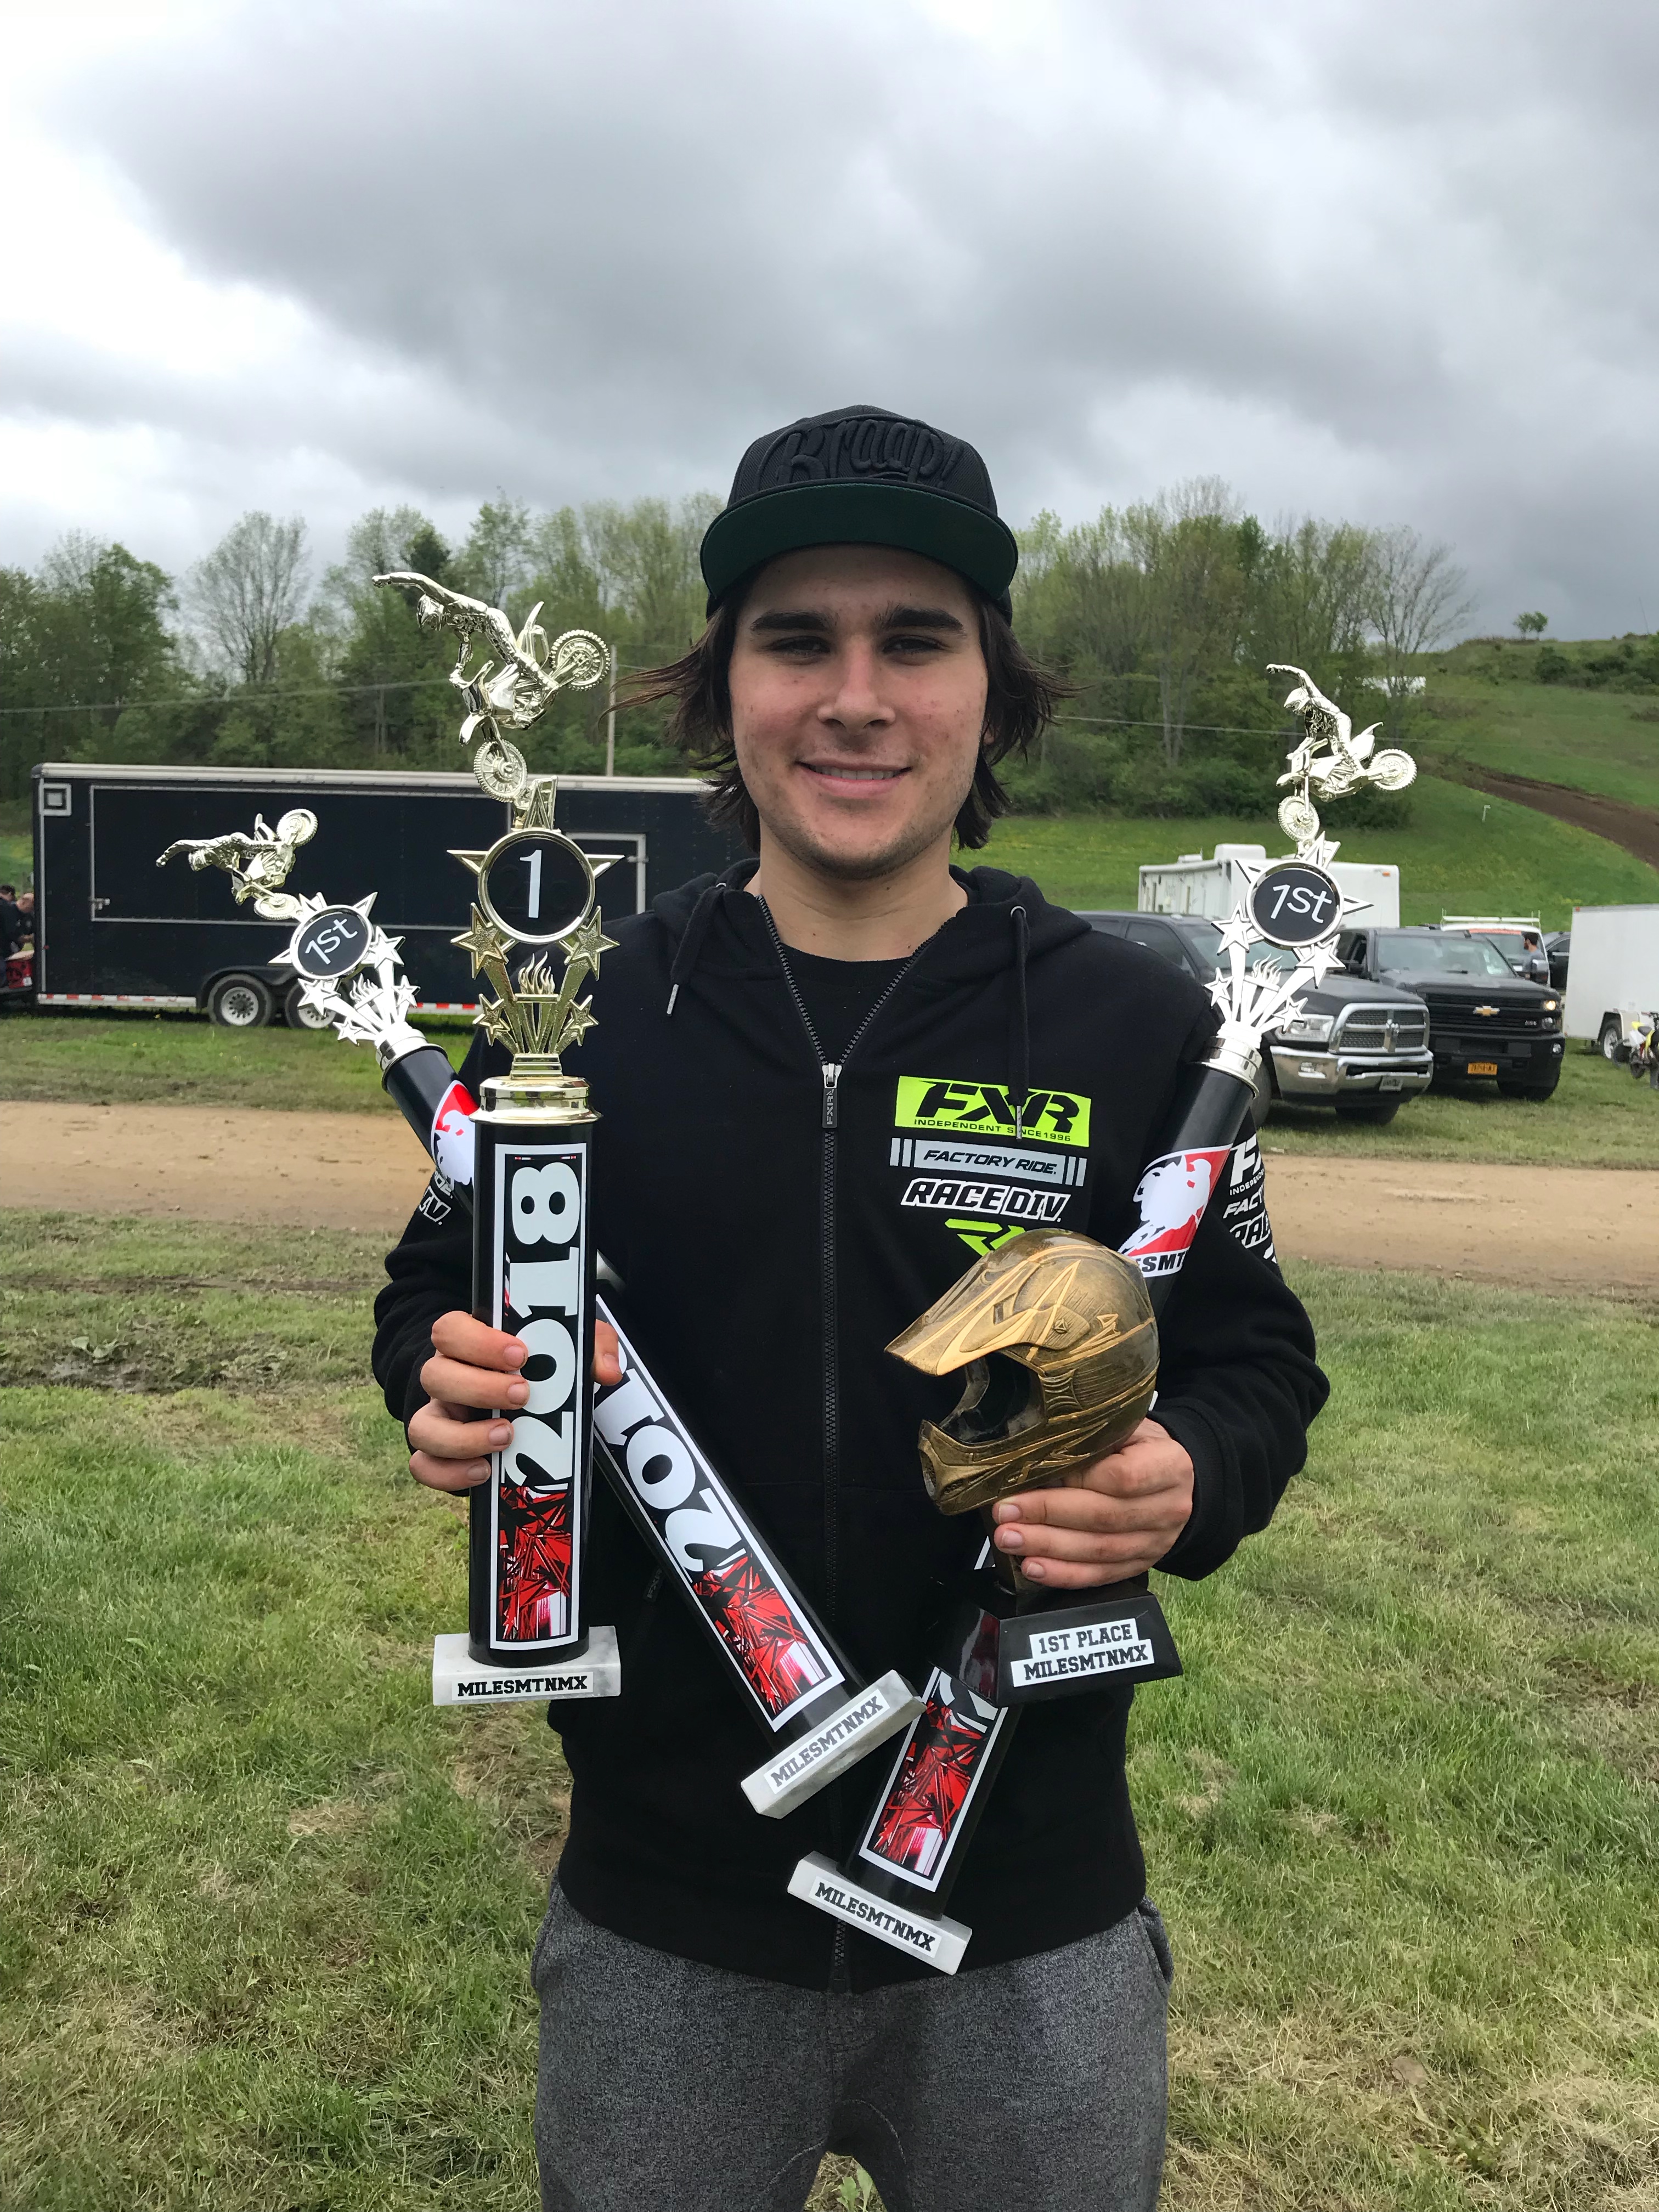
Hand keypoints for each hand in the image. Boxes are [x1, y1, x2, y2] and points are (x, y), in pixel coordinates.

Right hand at [407, 1310, 621, 1491]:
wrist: (533, 1411)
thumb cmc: (544, 1370)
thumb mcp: (573, 1347)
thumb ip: (594, 1345)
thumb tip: (606, 1371)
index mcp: (468, 1344)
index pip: (450, 1330)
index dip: (478, 1342)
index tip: (520, 1354)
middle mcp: (446, 1378)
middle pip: (434, 1375)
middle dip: (479, 1388)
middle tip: (523, 1395)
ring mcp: (439, 1417)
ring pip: (422, 1426)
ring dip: (463, 1436)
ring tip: (507, 1437)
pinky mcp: (440, 1455)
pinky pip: (423, 1466)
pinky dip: (449, 1473)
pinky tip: (486, 1471)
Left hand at [989, 1418, 1193, 1589]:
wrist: (1178, 1481)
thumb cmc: (1144, 1448)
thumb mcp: (1129, 1427)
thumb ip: (1095, 1436)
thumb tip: (1040, 1448)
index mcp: (1169, 1466)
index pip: (1122, 1478)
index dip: (1077, 1478)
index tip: (1036, 1473)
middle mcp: (1168, 1509)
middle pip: (1104, 1517)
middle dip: (1048, 1516)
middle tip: (1006, 1512)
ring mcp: (1156, 1543)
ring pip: (1098, 1551)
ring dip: (1048, 1547)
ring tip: (1010, 1539)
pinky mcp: (1139, 1565)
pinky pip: (1099, 1575)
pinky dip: (1064, 1574)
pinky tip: (1033, 1567)